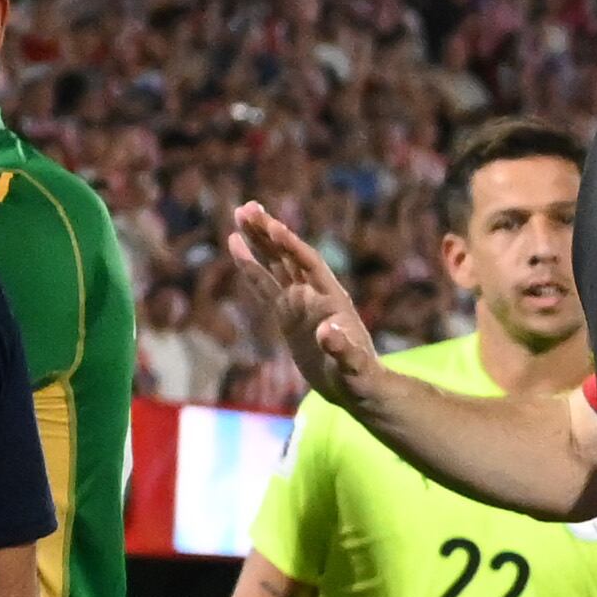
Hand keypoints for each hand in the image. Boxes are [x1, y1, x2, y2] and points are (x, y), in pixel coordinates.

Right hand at [227, 202, 386, 411]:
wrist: (356, 388)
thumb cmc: (360, 377)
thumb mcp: (353, 365)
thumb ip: (342, 348)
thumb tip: (327, 332)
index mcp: (332, 298)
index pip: (308, 264)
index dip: (291, 246)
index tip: (272, 226)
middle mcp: (315, 293)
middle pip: (289, 255)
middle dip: (269, 233)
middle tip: (247, 208)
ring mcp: (299, 302)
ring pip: (276, 264)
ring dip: (259, 240)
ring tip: (240, 215)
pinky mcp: (286, 314)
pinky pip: (264, 285)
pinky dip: (250, 267)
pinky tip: (236, 246)